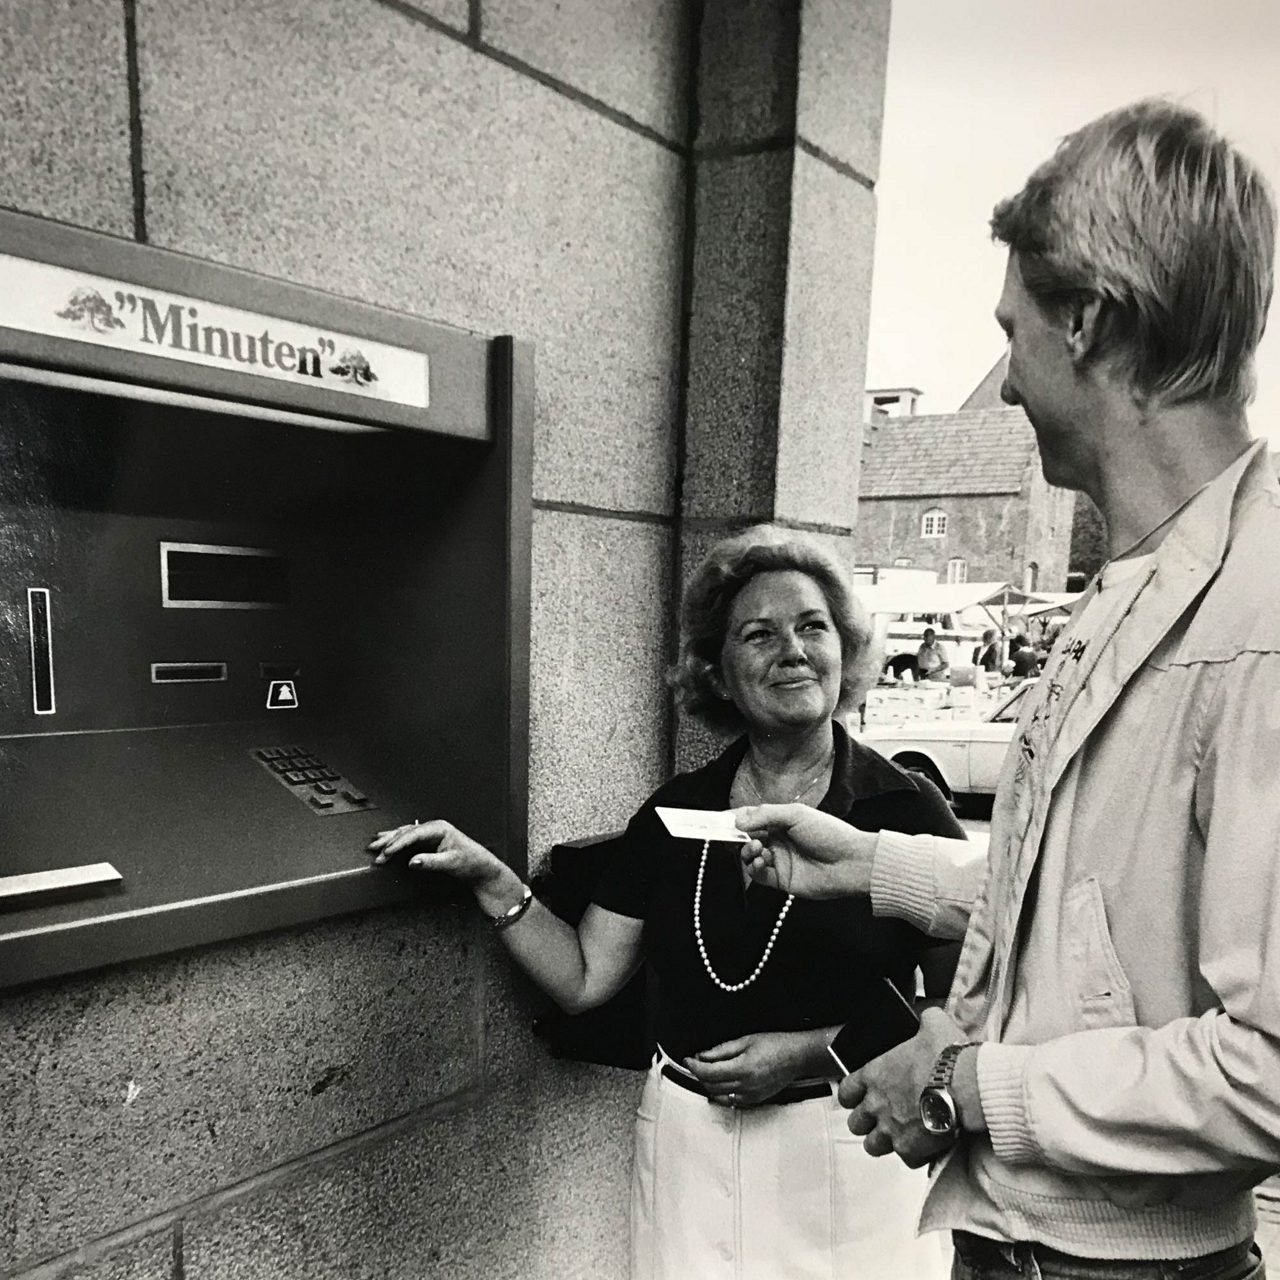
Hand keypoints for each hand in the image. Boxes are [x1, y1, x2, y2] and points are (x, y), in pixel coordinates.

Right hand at [367, 820, 516, 911]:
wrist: (482, 866)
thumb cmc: (470, 862)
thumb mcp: (451, 863)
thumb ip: (431, 862)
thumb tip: (412, 861)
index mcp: (439, 828)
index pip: (413, 834)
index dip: (397, 843)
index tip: (386, 853)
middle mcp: (434, 828)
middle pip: (406, 832)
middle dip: (388, 841)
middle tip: (373, 851)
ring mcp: (431, 833)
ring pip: (405, 834)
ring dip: (389, 839)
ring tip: (374, 844)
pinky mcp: (430, 841)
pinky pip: (409, 839)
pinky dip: (397, 841)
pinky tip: (388, 841)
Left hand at [683, 1031, 812, 1107]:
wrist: (796, 1056)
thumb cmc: (775, 1045)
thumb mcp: (745, 1040)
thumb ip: (721, 1050)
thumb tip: (702, 1055)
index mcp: (742, 1069)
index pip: (708, 1073)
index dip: (694, 1066)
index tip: (688, 1060)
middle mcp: (746, 1086)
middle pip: (711, 1086)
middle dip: (700, 1074)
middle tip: (697, 1062)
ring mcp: (751, 1096)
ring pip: (719, 1096)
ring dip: (709, 1084)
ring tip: (708, 1071)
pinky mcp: (755, 1100)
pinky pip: (731, 1101)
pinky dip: (722, 1093)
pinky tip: (722, 1082)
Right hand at [733, 803, 875, 898]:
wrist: (851, 862)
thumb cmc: (829, 833)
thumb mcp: (795, 814)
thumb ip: (764, 815)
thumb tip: (737, 822)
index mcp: (781, 821)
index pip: (751, 819)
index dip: (734, 820)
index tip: (717, 821)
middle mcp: (778, 840)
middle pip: (746, 838)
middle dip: (735, 837)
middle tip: (729, 836)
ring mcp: (779, 861)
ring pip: (749, 857)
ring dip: (746, 851)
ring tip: (756, 847)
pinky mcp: (781, 880)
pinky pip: (758, 875)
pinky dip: (754, 867)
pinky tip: (760, 860)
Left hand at [838, 1007, 965, 1166]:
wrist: (965, 1086)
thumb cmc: (946, 1055)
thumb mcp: (933, 1024)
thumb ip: (925, 1021)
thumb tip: (929, 1017)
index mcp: (875, 1074)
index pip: (846, 1091)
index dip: (852, 1096)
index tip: (859, 1099)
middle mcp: (876, 1104)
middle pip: (856, 1123)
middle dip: (867, 1122)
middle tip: (883, 1119)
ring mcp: (890, 1130)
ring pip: (872, 1146)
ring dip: (884, 1142)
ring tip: (899, 1136)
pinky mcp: (909, 1151)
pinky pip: (905, 1159)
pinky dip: (913, 1155)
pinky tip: (923, 1146)